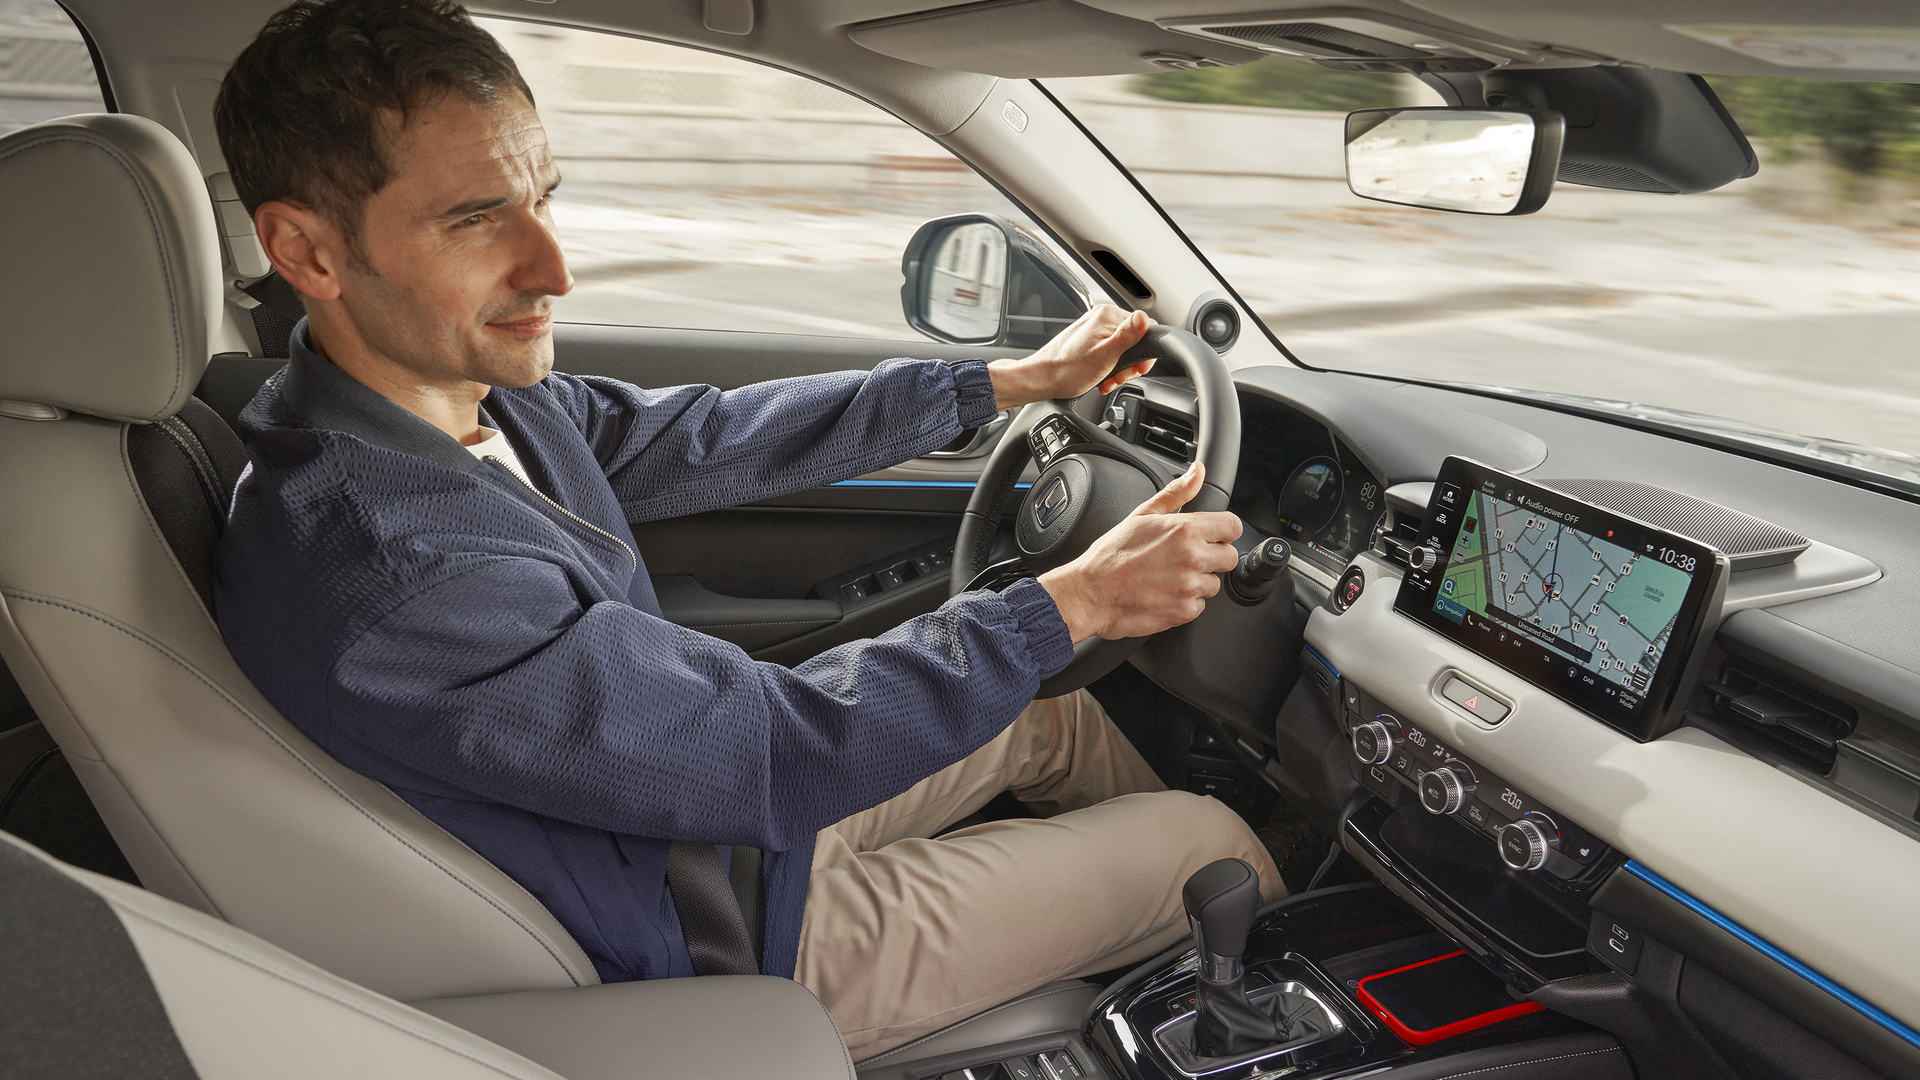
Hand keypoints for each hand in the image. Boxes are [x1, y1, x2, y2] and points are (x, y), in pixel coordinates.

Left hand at [988, 305, 1154, 409]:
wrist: (1041, 378)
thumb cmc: (1068, 370)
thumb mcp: (1105, 355)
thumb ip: (1128, 336)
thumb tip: (1145, 318)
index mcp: (1108, 316)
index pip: (1145, 328)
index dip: (1144, 353)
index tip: (1137, 369)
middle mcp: (1101, 317)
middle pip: (1134, 340)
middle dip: (1130, 364)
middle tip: (1118, 377)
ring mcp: (1094, 328)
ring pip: (1122, 348)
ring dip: (1119, 368)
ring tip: (1107, 380)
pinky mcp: (1088, 339)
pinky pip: (1108, 351)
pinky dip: (1108, 366)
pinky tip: (1101, 378)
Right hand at [1037, 462, 1242, 642]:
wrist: (1090, 594)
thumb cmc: (1110, 556)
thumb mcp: (1141, 515)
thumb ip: (1176, 492)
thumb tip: (1197, 472)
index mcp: (1185, 530)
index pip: (1233, 526)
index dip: (1223, 530)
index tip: (1213, 536)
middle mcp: (1192, 558)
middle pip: (1230, 557)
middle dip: (1214, 556)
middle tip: (1186, 557)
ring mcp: (1189, 587)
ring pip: (1215, 583)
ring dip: (1198, 581)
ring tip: (1169, 576)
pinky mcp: (1184, 612)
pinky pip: (1199, 605)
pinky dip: (1185, 601)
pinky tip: (1164, 593)